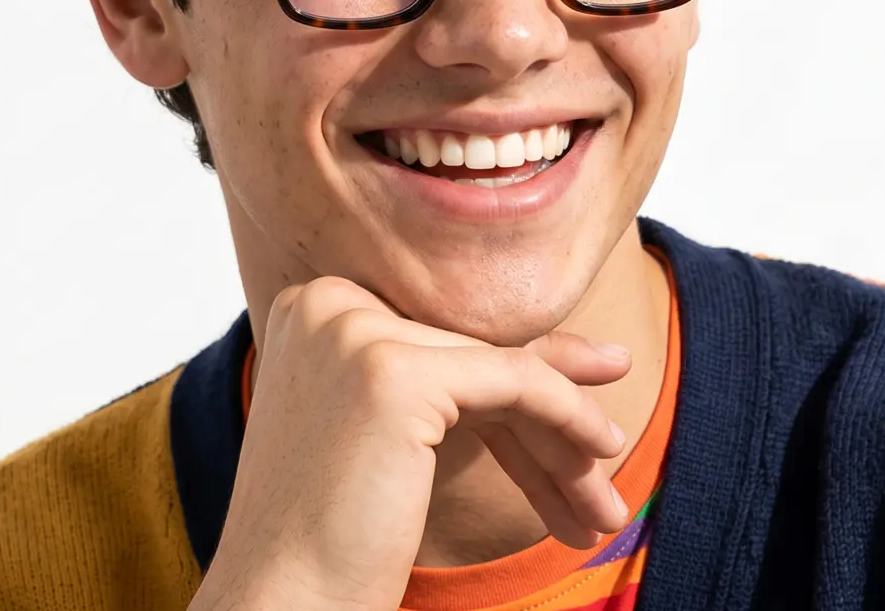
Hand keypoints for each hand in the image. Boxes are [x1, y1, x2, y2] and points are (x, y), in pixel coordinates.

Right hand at [189, 276, 630, 610]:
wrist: (278, 609)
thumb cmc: (331, 535)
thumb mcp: (406, 434)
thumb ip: (472, 380)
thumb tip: (591, 351)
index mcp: (316, 308)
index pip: (443, 340)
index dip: (512, 390)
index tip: (573, 430)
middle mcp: (328, 304)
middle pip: (470, 354)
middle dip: (542, 414)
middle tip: (602, 453)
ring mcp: (355, 331)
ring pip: (498, 368)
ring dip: (563, 432)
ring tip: (606, 495)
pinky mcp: (392, 370)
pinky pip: (513, 380)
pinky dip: (567, 412)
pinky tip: (602, 448)